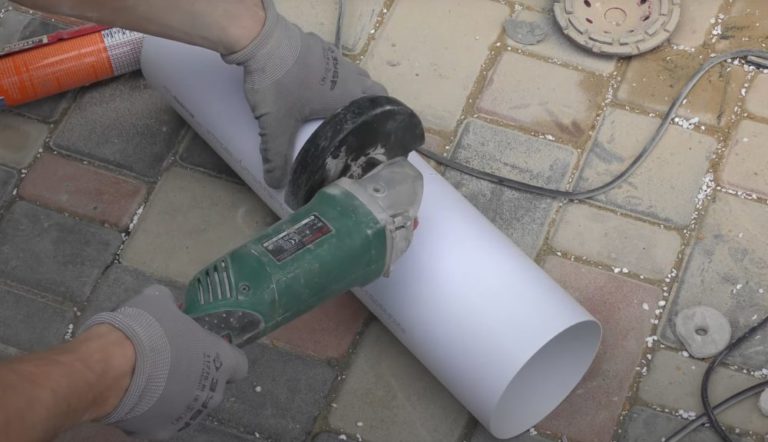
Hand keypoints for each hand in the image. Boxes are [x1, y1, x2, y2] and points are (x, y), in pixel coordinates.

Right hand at [80, 285, 247, 438]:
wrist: (113, 366)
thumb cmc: (146, 330)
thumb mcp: (158, 302)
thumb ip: (170, 304)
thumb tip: (168, 302)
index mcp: (221, 361)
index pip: (238, 365)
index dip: (223, 358)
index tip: (205, 351)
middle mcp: (211, 393)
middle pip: (212, 387)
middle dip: (195, 377)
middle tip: (171, 364)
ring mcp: (188, 415)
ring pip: (187, 405)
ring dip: (175, 395)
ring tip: (150, 381)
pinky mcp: (162, 431)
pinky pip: (161, 420)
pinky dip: (152, 412)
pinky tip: (137, 398)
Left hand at [224, 0, 387, 188]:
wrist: (261, 40)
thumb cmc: (278, 85)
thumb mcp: (275, 126)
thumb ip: (276, 157)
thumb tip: (276, 184)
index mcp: (349, 95)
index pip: (382, 105)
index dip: (385, 119)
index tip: (381, 134)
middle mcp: (348, 75)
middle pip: (371, 89)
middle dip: (369, 105)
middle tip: (357, 124)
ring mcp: (334, 57)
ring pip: (355, 75)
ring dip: (353, 88)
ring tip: (338, 107)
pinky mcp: (318, 45)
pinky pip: (335, 63)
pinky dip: (333, 74)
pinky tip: (315, 85)